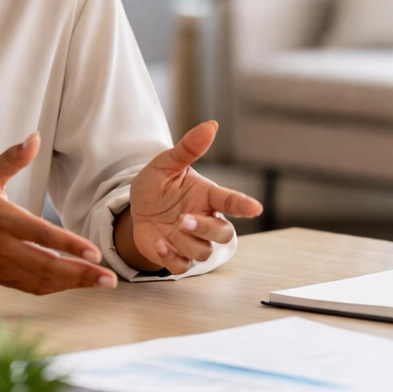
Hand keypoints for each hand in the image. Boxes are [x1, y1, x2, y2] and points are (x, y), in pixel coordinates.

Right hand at [0, 133, 116, 293]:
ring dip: (75, 283)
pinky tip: (78, 283)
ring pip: (43, 281)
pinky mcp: (2, 278)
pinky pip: (33, 288)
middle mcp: (3, 248)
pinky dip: (57, 288)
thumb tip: (35, 137)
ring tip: (103, 282)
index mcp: (1, 220)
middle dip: (81, 273)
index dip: (68, 245)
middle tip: (110, 278)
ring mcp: (3, 267)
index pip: (40, 235)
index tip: (94, 252)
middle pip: (47, 266)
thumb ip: (11, 158)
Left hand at [120, 121, 263, 273]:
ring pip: (204, 252)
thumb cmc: (157, 184)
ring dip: (186, 242)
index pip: (230, 200)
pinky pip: (183, 266)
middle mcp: (205, 219)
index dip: (243, 204)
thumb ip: (188, 147)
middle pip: (224, 234)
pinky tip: (159, 243)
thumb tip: (211, 125)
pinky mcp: (178, 257)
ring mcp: (193, 240)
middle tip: (183, 220)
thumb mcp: (166, 163)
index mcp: (207, 196)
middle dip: (206, 229)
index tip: (255, 208)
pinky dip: (172, 258)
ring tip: (168, 229)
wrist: (136, 209)